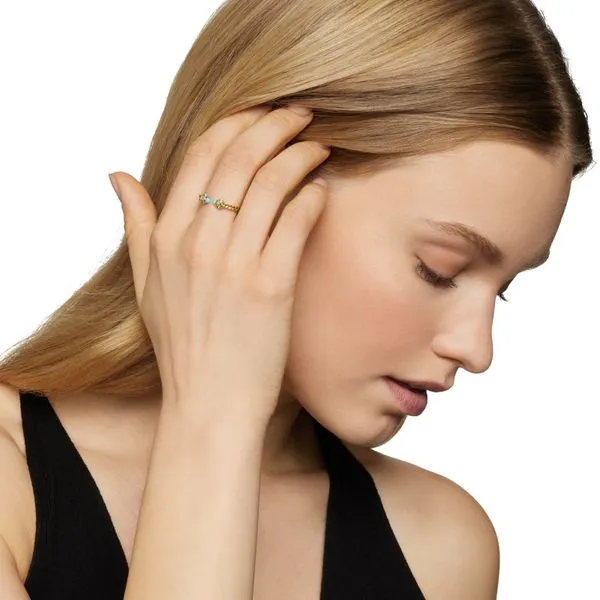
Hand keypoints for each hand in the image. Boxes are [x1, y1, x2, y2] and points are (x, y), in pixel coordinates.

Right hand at [109, 105, 330, 428]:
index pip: (201, 154)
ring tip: (319, 147)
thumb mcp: (145, 283)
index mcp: (166, 236)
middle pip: (240, 157)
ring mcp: (235, 263)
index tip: (261, 113)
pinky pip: (296, 221)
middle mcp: (197, 242)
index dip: (236, 123)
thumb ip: (136, 224)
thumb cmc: (182, 344)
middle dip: (275, 124)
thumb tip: (118, 175)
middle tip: (301, 115)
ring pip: (272, 182)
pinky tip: (322, 192)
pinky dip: (313, 197)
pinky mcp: (271, 286)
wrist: (209, 403)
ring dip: (301, 154)